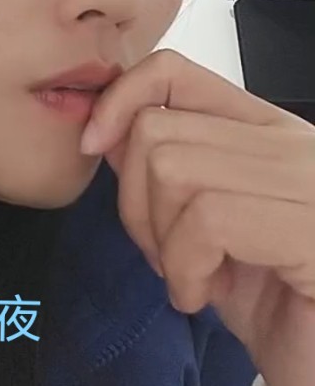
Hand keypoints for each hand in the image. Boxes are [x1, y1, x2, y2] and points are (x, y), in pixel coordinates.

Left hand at [80, 49, 314, 385]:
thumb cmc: (278, 314)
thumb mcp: (210, 235)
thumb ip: (171, 177)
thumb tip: (106, 131)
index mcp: (271, 135)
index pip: (176, 72)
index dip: (121, 100)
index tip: (93, 147)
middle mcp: (296, 145)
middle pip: (158, 128)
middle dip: (137, 204)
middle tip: (168, 258)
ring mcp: (309, 182)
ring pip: (174, 169)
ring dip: (162, 242)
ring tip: (194, 279)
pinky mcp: (312, 229)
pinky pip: (208, 220)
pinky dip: (187, 268)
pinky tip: (207, 297)